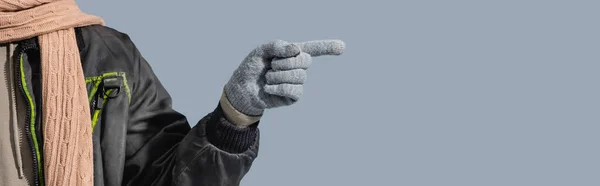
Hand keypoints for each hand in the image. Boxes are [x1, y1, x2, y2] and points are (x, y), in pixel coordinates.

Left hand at [223, 39, 344, 118]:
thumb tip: (296, 50)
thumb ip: (278, 46)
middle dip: (286, 61)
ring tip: (268, 77)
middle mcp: (297, 67)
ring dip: (279, 75)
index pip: (313, 49)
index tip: (342, 47)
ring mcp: (297, 82)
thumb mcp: (262, 51)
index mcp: (292, 53)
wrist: (241, 89)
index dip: (327, 47)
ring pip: (299, 76)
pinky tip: (269, 87)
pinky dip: (279, 87)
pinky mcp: (293, 97)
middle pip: (305, 60)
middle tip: (271, 65)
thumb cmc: (252, 68)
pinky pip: (294, 90)